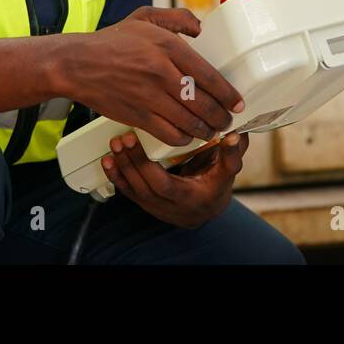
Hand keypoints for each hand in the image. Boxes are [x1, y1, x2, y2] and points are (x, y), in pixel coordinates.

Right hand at [53, 5, 243, 147]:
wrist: (77, 64)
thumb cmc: (112, 41)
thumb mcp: (145, 17)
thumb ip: (177, 18)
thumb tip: (201, 28)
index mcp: (168, 47)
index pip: (209, 75)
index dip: (228, 93)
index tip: (238, 102)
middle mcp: (162, 72)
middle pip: (203, 103)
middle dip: (221, 116)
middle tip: (228, 120)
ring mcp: (149, 97)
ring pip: (189, 122)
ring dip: (206, 130)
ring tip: (213, 131)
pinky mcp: (137, 115)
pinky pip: (169, 134)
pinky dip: (184, 139)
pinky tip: (188, 136)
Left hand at [101, 129, 248, 227]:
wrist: (206, 208)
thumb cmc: (216, 185)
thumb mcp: (228, 172)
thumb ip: (232, 154)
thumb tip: (235, 135)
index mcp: (190, 198)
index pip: (164, 185)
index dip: (148, 167)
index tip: (140, 142)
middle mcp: (170, 206)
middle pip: (144, 186)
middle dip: (132, 161)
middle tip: (124, 138)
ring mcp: (156, 206)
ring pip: (134, 189)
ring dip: (122, 166)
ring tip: (115, 144)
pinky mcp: (146, 202)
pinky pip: (128, 192)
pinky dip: (116, 176)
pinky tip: (108, 160)